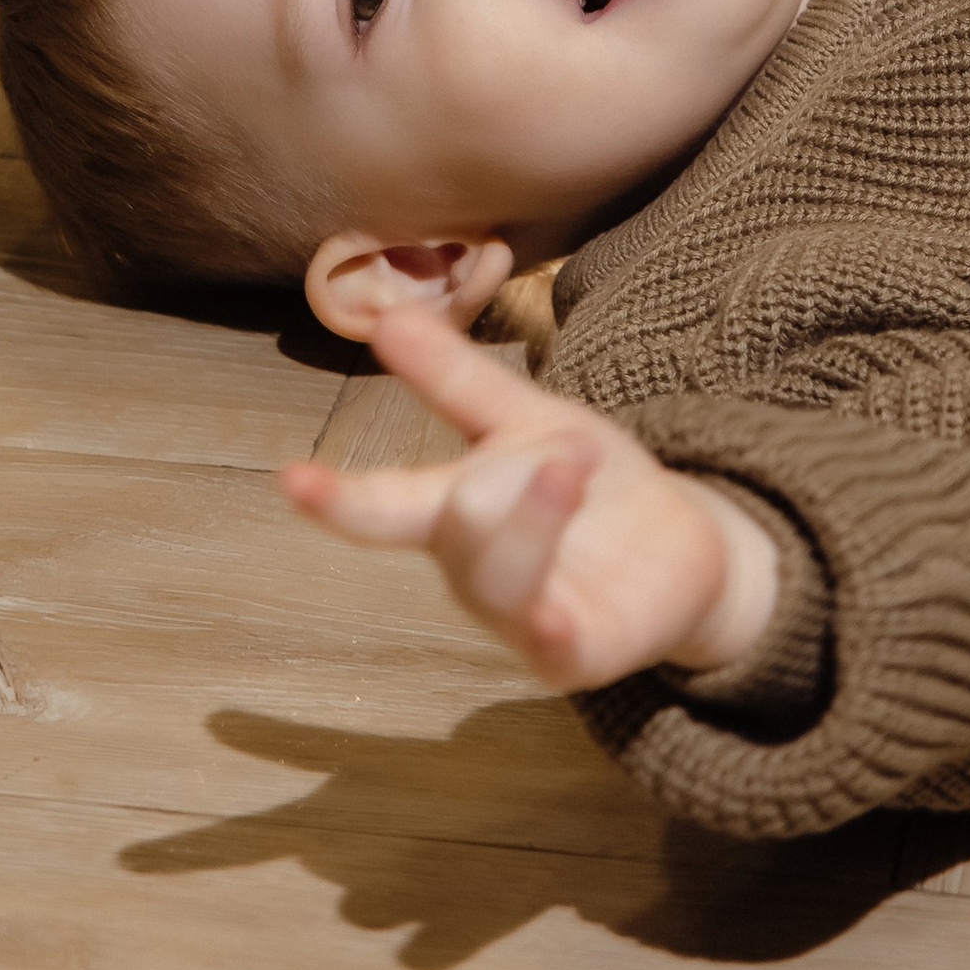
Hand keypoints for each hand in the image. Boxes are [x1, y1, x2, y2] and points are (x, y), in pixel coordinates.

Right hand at [279, 300, 782, 693]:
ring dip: (533, 517)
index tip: (291, 479)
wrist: (678, 543)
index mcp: (449, 513)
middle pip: (451, 530)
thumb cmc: (588, 484)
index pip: (383, 504)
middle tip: (565, 451)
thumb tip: (387, 315)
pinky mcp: (575, 654)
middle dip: (494, 486)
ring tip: (574, 467)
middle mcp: (472, 574)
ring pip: (496, 579)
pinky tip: (552, 613)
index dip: (338, 496)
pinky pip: (549, 646)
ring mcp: (521, 620)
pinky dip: (546, 625)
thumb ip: (457, 377)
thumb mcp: (526, 418)